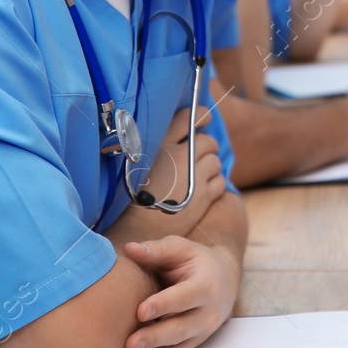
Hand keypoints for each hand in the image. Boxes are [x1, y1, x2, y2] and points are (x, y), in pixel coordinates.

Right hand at [104, 105, 225, 246]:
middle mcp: (178, 156)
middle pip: (207, 141)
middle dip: (208, 146)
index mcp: (159, 144)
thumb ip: (155, 147)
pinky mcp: (202, 197)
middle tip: (202, 154)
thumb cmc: (127, 198)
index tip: (204, 118)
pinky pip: (220, 182)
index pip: (189, 117)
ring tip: (199, 176)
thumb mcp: (133, 163)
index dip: (201, 115)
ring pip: (215, 161)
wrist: (132, 231)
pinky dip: (215, 184)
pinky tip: (203, 191)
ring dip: (211, 166)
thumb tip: (176, 135)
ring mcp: (192, 176)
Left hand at [120, 236, 239, 347]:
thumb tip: (130, 248)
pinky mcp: (194, 344)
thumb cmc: (194, 261)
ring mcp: (202, 332)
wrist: (222, 279)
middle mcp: (208, 312)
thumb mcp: (180, 249)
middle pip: (181, 329)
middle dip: (154, 338)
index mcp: (206, 285)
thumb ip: (156, 250)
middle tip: (129, 345)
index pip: (185, 297)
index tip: (141, 311)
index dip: (164, 305)